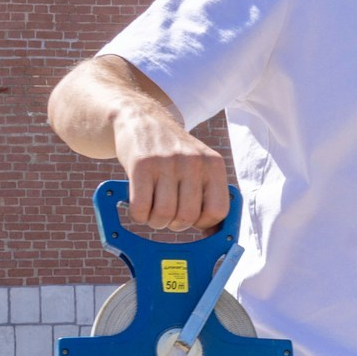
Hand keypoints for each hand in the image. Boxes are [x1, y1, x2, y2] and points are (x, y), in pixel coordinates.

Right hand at [115, 105, 228, 232]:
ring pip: (163, 216)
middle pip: (187, 217)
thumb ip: (209, 195)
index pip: (218, 211)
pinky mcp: (141, 165)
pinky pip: (140, 208)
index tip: (192, 219)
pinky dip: (138, 214)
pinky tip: (139, 204)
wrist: (142, 119)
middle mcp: (193, 162)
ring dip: (155, 221)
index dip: (203, 223)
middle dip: (174, 224)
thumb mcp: (199, 165)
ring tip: (153, 208)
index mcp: (213, 164)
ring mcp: (167, 162)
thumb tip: (215, 236)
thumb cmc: (172, 152)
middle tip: (167, 213)